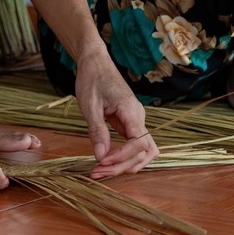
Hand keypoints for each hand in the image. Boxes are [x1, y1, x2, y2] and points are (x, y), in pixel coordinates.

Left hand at [73, 51, 158, 178]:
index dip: (123, 157)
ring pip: (142, 152)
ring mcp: (136, 121)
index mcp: (132, 110)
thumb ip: (97, 131)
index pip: (140, 142)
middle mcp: (139, 117)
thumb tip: (101, 157)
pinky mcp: (130, 123)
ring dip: (124, 165)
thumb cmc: (92, 79)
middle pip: (144, 152)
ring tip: (101, 170)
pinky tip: (107, 162)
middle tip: (96, 172)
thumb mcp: (89, 105)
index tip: (102, 162)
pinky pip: (134, 146)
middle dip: (122, 166)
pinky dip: (123, 157)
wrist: (95, 62)